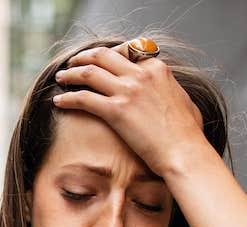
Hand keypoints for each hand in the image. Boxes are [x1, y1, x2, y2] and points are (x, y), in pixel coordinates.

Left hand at [52, 43, 204, 176]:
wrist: (184, 152)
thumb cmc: (187, 135)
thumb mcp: (184, 102)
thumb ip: (170, 92)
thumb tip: (169, 94)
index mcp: (156, 69)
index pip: (126, 53)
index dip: (109, 56)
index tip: (98, 63)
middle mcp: (140, 74)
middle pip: (104, 56)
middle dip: (85, 57)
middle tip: (73, 64)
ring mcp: (128, 91)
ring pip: (90, 73)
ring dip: (72, 73)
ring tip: (61, 78)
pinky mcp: (116, 111)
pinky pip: (84, 98)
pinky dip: (68, 98)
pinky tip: (58, 101)